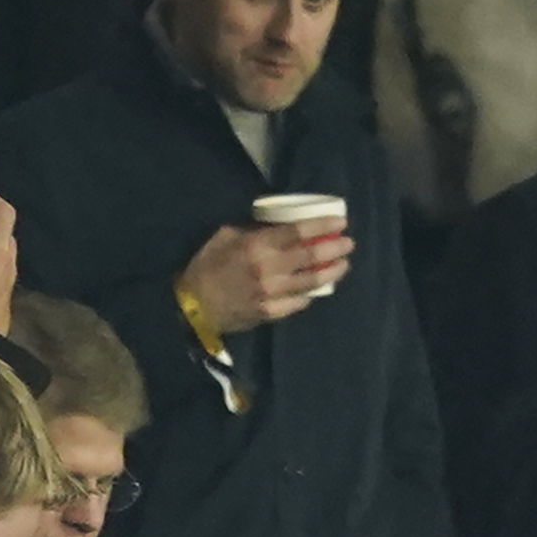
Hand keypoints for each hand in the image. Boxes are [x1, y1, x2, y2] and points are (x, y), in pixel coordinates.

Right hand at [179, 222, 351, 334]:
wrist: (188, 306)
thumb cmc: (203, 266)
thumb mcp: (223, 237)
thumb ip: (252, 230)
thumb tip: (277, 226)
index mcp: (256, 246)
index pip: (299, 233)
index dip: (323, 227)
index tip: (341, 223)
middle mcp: (269, 269)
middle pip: (312, 257)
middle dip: (334, 249)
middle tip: (348, 244)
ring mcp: (271, 294)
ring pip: (310, 282)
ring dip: (330, 273)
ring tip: (342, 265)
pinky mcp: (268, 313)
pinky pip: (297, 303)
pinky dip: (309, 295)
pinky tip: (314, 290)